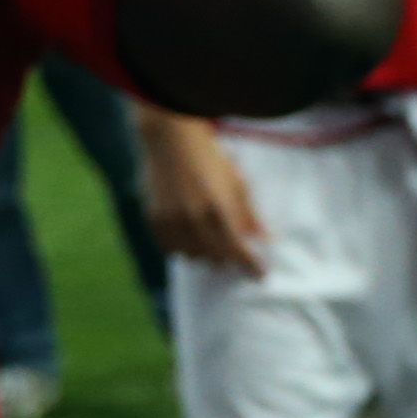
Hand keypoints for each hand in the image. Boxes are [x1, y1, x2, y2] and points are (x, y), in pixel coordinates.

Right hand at [135, 110, 264, 276]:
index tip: (259, 275)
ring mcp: (170, 221)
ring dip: (202, 254)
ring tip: (208, 243)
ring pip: (190, 256)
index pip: (237, 250)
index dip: (250, 266)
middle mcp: (192, 220)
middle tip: (232, 253)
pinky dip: (181, 248)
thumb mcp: (237, 183)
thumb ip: (248, 215)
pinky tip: (188, 239)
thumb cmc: (210, 160)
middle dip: (226, 258)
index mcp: (218, 210)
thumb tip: (263, 239)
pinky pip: (168, 248)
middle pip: (213, 258)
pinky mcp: (154, 218)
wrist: (171, 142)